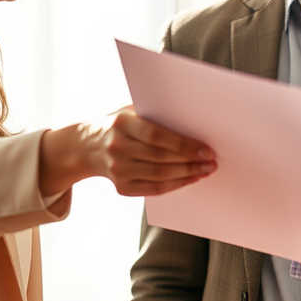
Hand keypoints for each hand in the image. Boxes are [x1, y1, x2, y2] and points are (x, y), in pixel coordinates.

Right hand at [39, 107, 215, 196]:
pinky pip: (154, 190)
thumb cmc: (121, 124)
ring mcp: (117, 169)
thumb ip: (157, 115)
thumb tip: (195, 122)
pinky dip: (175, 185)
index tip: (207, 149)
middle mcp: (117, 147)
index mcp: (121, 123)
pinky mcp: (121, 187)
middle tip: (212, 161)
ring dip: (187, 175)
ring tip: (205, 170)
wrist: (87, 146)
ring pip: (160, 176)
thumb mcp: (132, 111)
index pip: (157, 136)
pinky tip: (190, 179)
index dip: (184, 144)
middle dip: (191, 161)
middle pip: (161, 158)